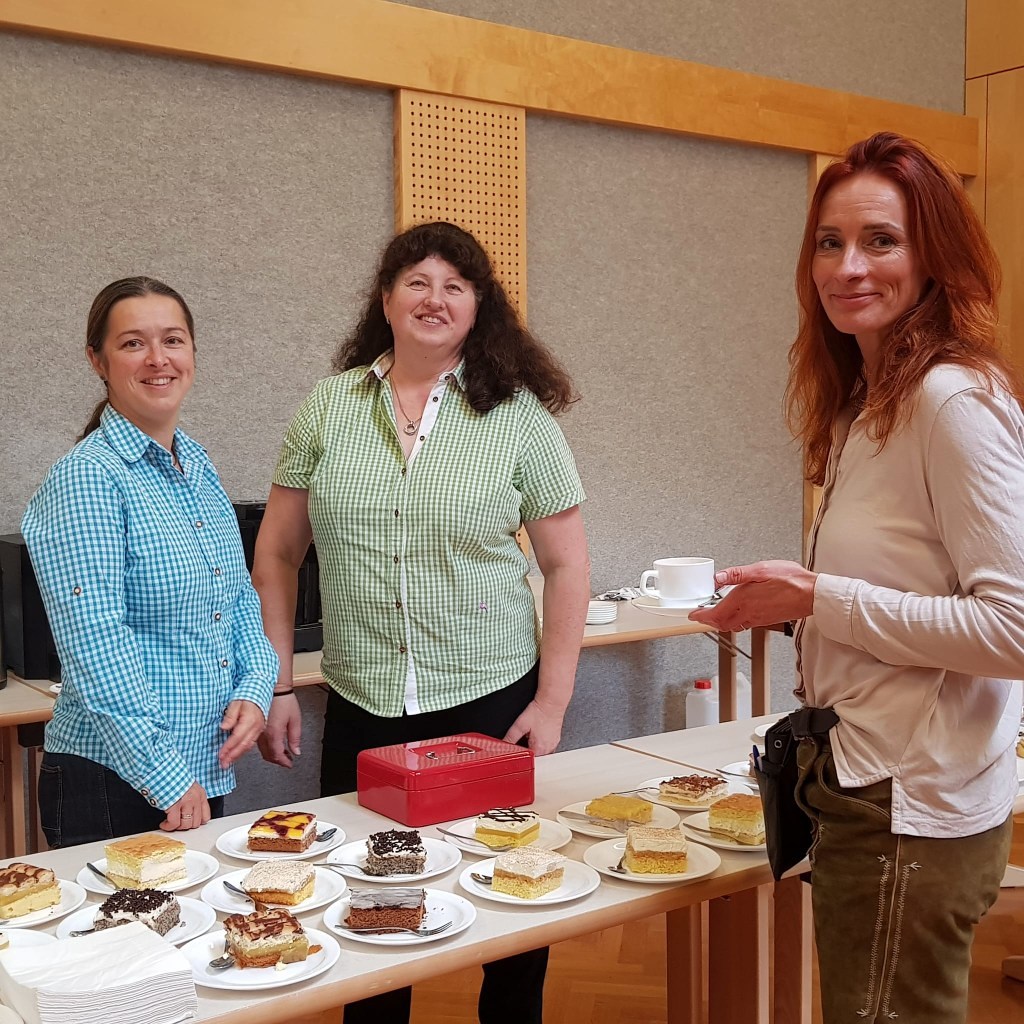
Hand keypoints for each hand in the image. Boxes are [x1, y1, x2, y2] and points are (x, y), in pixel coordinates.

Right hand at [160, 782, 210, 830]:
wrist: (163, 769)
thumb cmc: (172, 777)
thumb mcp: (188, 787)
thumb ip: (192, 798)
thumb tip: (190, 811)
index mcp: (200, 794)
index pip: (206, 816)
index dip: (196, 822)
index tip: (190, 823)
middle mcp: (195, 799)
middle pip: (196, 823)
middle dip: (185, 825)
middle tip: (178, 823)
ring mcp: (186, 802)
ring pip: (186, 825)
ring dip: (177, 827)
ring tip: (170, 823)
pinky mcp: (174, 806)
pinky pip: (174, 823)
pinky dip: (168, 826)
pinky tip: (164, 823)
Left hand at [218, 699, 266, 768]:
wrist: (260, 689)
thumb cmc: (247, 694)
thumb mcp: (235, 702)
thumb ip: (230, 716)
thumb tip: (223, 728)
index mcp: (250, 720)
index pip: (236, 738)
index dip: (228, 748)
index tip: (220, 755)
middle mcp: (256, 727)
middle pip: (243, 745)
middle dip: (232, 756)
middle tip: (223, 765)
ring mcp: (259, 728)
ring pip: (248, 746)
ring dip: (237, 755)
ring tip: (228, 762)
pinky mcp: (260, 729)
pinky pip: (251, 743)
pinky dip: (243, 750)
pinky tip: (237, 753)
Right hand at [256, 693, 302, 767]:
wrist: (274, 688)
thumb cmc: (284, 701)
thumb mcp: (295, 720)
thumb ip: (295, 738)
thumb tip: (296, 751)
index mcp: (274, 733)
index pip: (277, 755)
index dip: (284, 762)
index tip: (289, 764)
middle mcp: (263, 734)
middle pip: (268, 755)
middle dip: (278, 761)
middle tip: (287, 760)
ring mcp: (258, 731)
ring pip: (263, 750)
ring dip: (272, 755)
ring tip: (283, 753)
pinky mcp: (256, 727)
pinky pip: (259, 743)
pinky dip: (267, 747)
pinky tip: (275, 745)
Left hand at [504, 699, 566, 755]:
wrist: (551, 703)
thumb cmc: (539, 712)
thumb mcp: (520, 725)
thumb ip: (510, 737)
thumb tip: (503, 745)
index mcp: (539, 748)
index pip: (528, 761)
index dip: (520, 758)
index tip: (517, 753)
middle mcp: (548, 749)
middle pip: (535, 759)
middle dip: (527, 752)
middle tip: (524, 741)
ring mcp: (553, 745)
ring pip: (541, 754)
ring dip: (534, 748)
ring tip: (531, 737)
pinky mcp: (555, 740)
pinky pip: (547, 747)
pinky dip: (541, 744)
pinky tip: (538, 735)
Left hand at [687, 560, 816, 631]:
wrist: (812, 594)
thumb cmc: (791, 581)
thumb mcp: (760, 569)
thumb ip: (736, 574)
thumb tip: (717, 577)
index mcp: (744, 600)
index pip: (715, 614)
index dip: (701, 616)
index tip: (693, 614)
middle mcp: (749, 613)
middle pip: (722, 623)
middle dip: (709, 621)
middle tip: (701, 614)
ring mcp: (758, 619)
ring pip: (733, 625)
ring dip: (721, 621)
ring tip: (715, 613)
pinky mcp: (766, 619)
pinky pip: (745, 624)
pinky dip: (734, 620)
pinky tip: (737, 611)